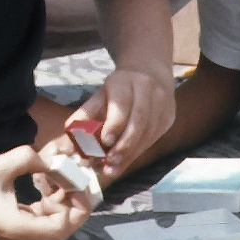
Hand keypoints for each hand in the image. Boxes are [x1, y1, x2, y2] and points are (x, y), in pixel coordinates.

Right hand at [0, 144, 94, 239]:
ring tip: (63, 180)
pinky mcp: (11, 232)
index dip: (75, 208)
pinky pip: (39, 223)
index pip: (61, 228)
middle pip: (60, 230)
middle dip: (73, 206)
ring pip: (51, 226)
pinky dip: (47, 207)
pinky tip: (48, 187)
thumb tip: (53, 161)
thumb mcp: (3, 164)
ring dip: (61, 204)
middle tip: (77, 183)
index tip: (76, 186)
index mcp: (19, 230)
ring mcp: (15, 239)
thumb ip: (32, 158)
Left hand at [67, 67, 175, 181]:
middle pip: (139, 119)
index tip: (105, 142)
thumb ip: (84, 117)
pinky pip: (155, 137)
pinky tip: (126, 160)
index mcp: (125, 80)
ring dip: (132, 152)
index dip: (114, 124)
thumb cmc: (118, 90)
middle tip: (110, 161)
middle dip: (125, 144)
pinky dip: (139, 151)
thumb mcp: (98, 97)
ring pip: (149, 131)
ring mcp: (162, 102)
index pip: (122, 104)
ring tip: (114, 166)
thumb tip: (69, 145)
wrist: (149, 73)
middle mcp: (148, 89)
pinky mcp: (169, 115)